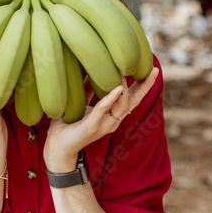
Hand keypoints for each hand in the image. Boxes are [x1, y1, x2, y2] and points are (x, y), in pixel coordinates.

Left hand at [43, 66, 159, 172]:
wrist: (56, 146)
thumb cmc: (68, 123)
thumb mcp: (81, 101)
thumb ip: (89, 87)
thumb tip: (93, 66)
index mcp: (112, 114)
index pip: (132, 97)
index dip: (142, 84)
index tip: (150, 68)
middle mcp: (113, 120)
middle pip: (134, 101)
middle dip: (145, 86)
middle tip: (154, 70)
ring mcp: (105, 124)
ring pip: (122, 105)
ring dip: (125, 87)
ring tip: (124, 70)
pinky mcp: (93, 126)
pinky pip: (103, 110)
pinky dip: (110, 98)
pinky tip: (117, 88)